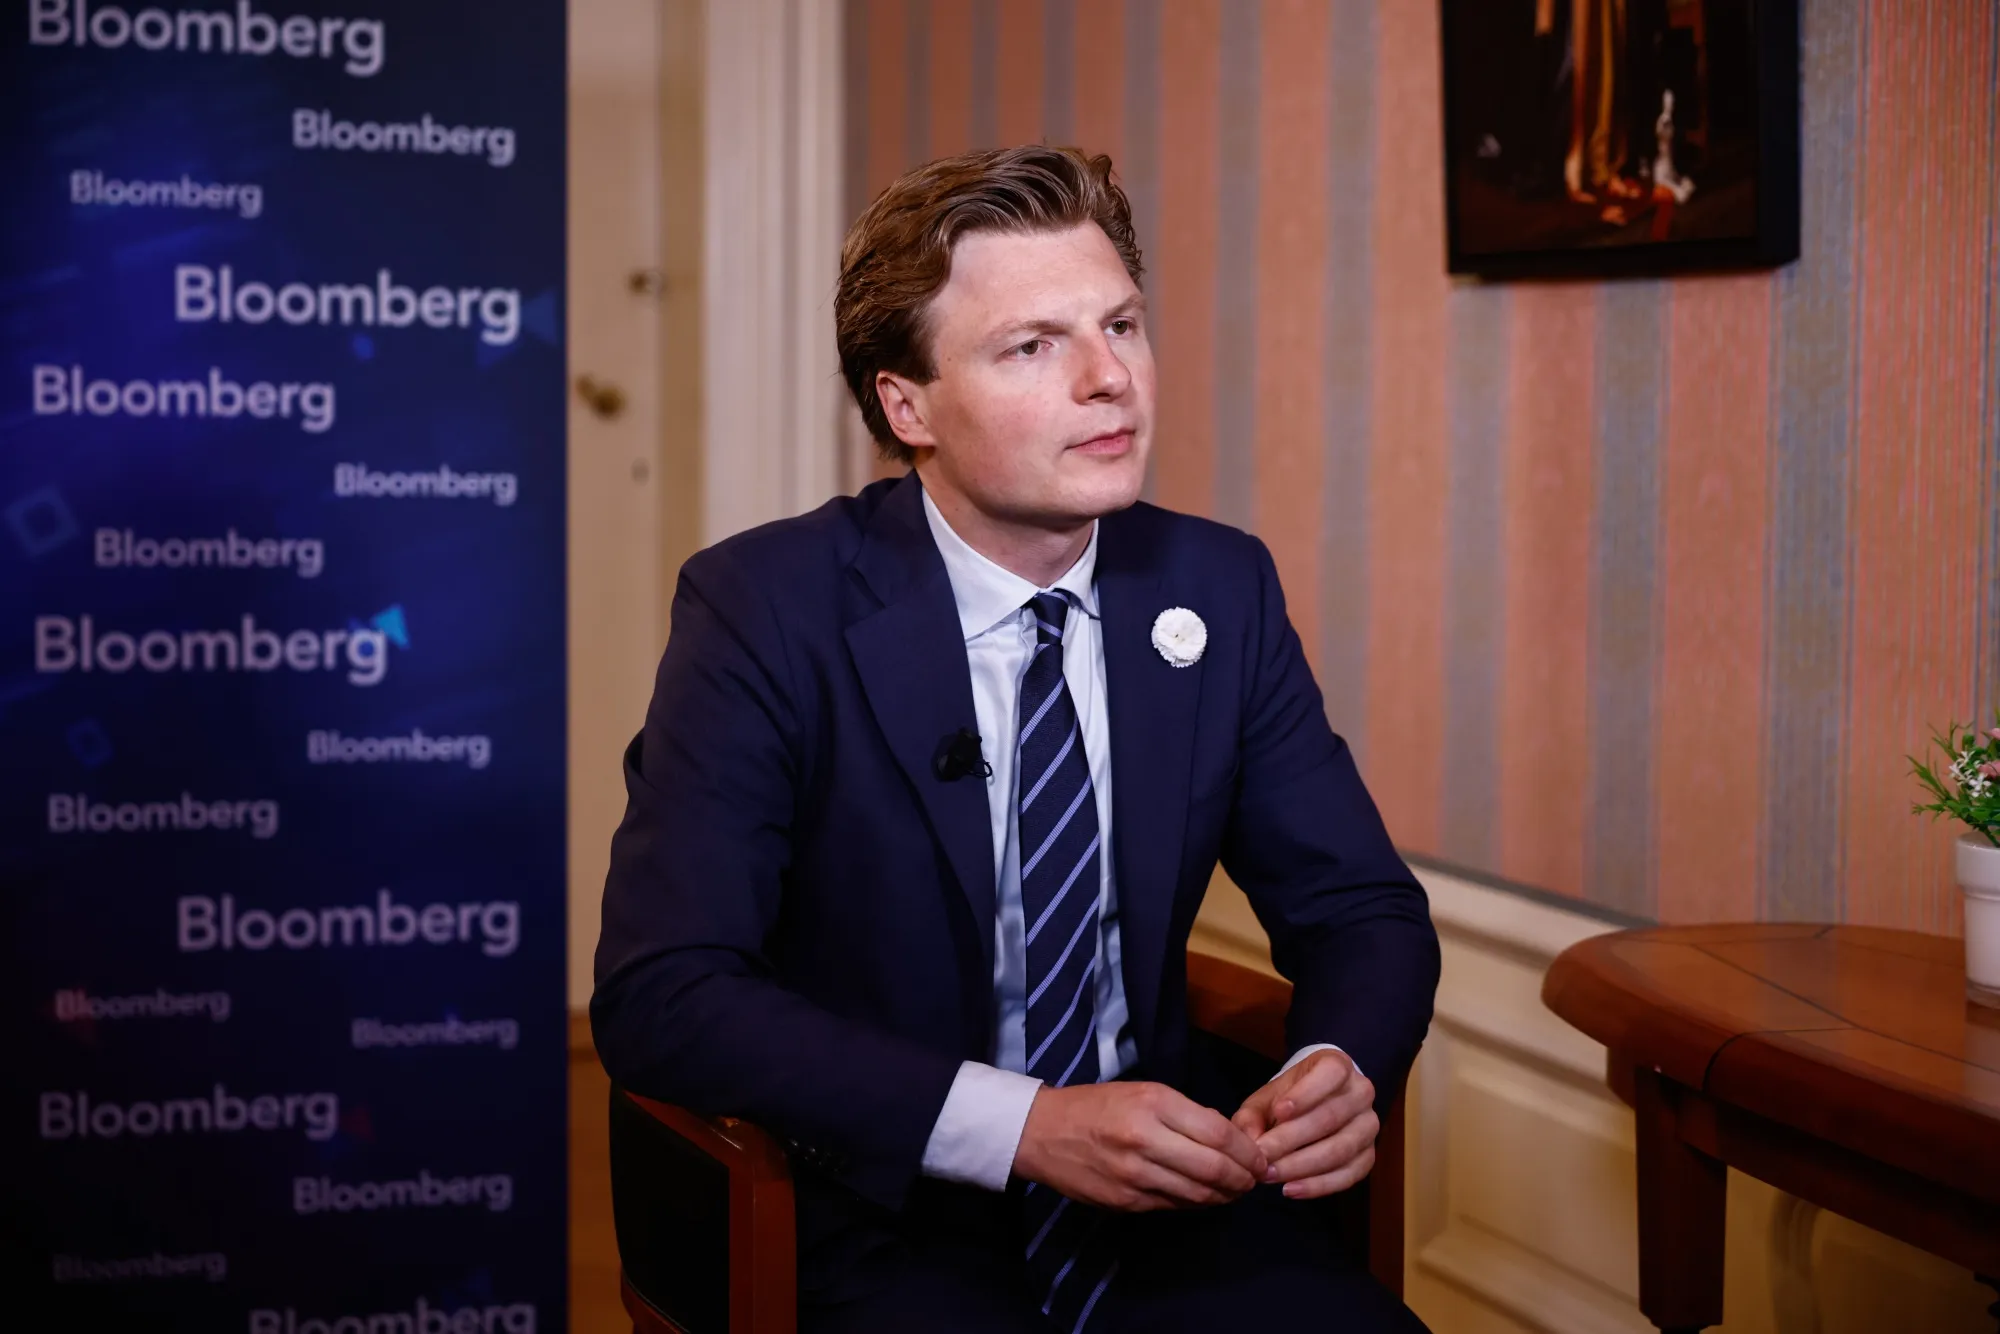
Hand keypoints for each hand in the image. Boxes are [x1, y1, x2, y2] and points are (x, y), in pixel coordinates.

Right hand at [1011, 1081, 1267, 1211]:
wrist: (1042, 1132)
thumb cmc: (1097, 1105)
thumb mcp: (1144, 1092)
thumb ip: (1186, 1113)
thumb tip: (1229, 1137)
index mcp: (1155, 1104)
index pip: (1219, 1134)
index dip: (1248, 1152)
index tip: (1260, 1158)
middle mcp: (1146, 1140)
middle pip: (1215, 1169)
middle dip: (1243, 1179)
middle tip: (1253, 1181)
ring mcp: (1135, 1175)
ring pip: (1198, 1194)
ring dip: (1224, 1196)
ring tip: (1233, 1190)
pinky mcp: (1125, 1201)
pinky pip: (1174, 1206)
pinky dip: (1196, 1203)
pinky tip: (1202, 1196)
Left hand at [1231, 1049, 1376, 1199]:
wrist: (1315, 1106)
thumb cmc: (1288, 1099)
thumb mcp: (1266, 1098)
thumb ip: (1252, 1116)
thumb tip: (1251, 1142)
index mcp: (1339, 1066)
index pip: (1331, 1074)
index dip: (1306, 1094)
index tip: (1278, 1112)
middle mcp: (1361, 1093)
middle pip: (1330, 1118)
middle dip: (1291, 1140)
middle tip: (1261, 1157)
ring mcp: (1369, 1126)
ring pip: (1340, 1150)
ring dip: (1302, 1167)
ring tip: (1271, 1176)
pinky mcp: (1369, 1156)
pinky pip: (1348, 1175)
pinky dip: (1319, 1186)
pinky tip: (1291, 1189)